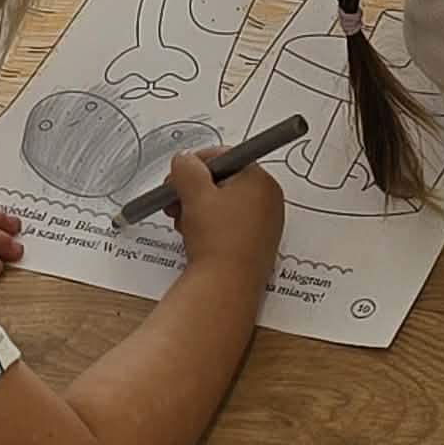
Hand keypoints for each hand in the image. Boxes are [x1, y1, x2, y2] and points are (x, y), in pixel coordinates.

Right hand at [159, 146, 288, 270]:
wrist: (226, 287)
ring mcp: (264, 225)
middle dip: (193, 190)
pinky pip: (230, 225)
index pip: (224, 157)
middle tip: (174, 201)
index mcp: (261, 180)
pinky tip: (195, 237)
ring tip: (184, 223)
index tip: (176, 177)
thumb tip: (184, 161)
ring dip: (197, 209)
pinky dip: (210, 226)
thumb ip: (186, 169)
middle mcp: (268, 200)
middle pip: (224, 181)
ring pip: (223, 204)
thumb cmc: (217, 240)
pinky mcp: (256, 245)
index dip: (195, 165)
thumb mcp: (194, 194)